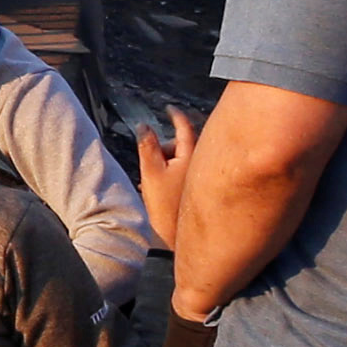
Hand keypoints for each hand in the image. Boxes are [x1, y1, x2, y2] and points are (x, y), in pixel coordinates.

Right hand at [133, 107, 198, 250]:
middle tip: (152, 163)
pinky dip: (172, 176)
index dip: (175, 115)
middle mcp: (202, 163)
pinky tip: (162, 192)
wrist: (176, 237)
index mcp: (191, 155)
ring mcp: (202, 177)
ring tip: (154, 183)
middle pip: (181, 144)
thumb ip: (147, 146)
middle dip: (164, 148)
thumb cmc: (165, 206)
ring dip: (167, 164)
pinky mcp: (201, 190)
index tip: (169, 109)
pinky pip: (185, 173)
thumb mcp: (151, 172)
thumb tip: (144, 125)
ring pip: (182, 159)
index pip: (184, 127)